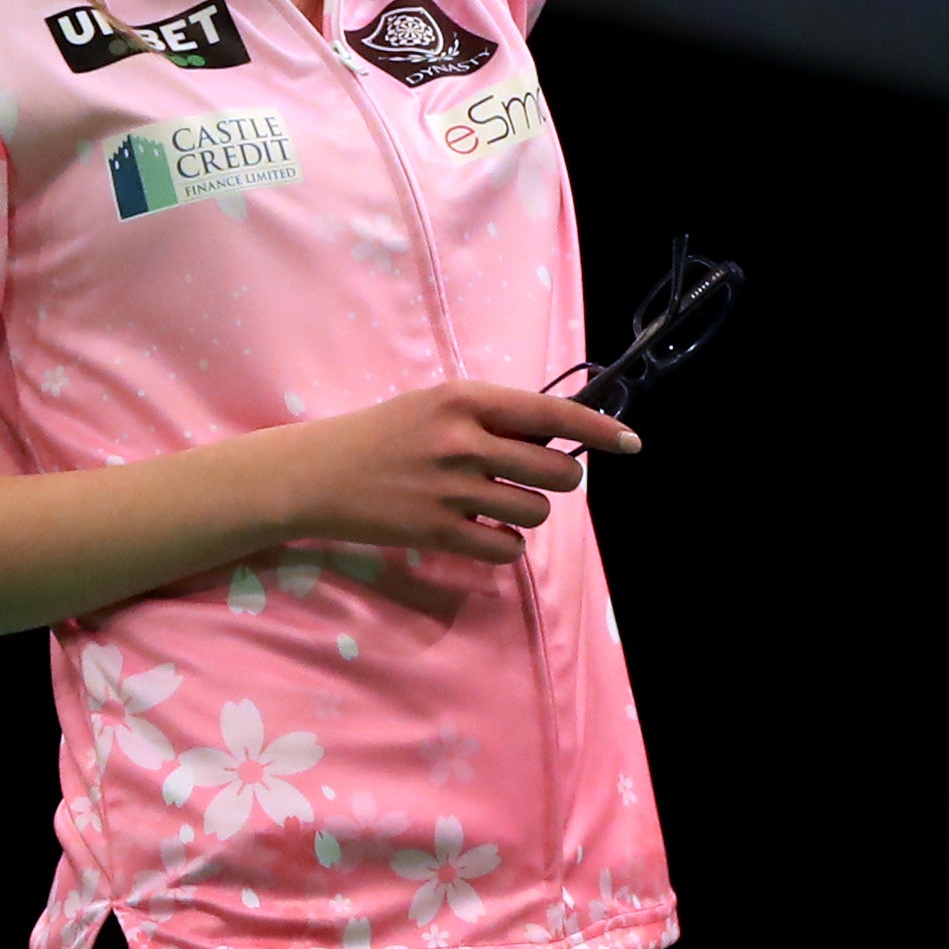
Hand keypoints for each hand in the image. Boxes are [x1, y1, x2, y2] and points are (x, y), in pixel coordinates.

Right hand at [259, 380, 637, 566]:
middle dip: (557, 480)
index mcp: (466, 399)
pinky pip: (506, 548)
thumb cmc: (382, 434)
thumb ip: (491, 415)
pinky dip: (505, 545)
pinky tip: (483, 532)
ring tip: (495, 503)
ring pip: (535, 511)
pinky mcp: (437, 533)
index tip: (632, 443)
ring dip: (528, 512)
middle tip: (531, 478)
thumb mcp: (436, 405)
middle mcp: (464, 441)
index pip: (552, 414)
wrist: (316, 475)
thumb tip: (554, 434)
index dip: (599, 430)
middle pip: (556, 471)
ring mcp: (451, 489)